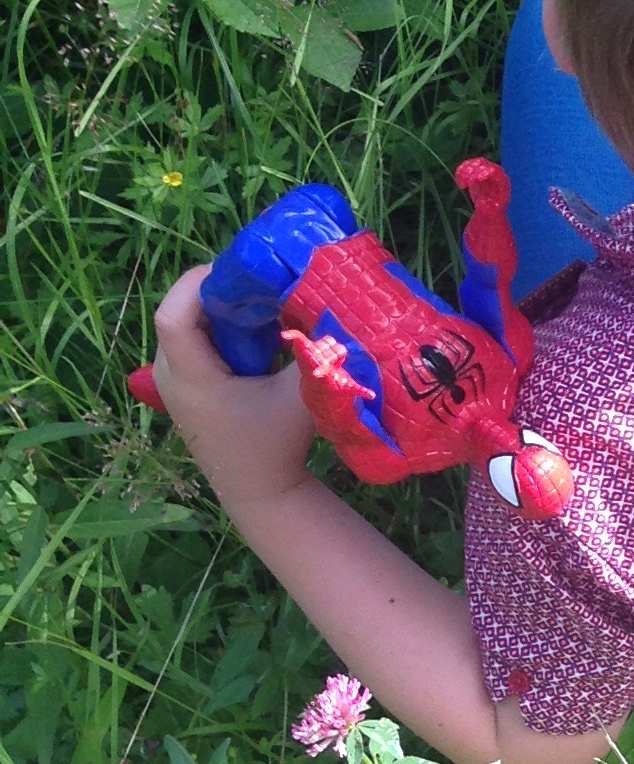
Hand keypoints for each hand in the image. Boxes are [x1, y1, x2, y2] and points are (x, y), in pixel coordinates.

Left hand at [147, 266, 319, 518]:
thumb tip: (333, 308)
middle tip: (260, 284)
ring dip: (219, 308)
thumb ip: (314, 353)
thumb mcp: (302, 396)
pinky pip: (193, 338)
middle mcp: (170, 375)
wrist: (257, 489)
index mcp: (193, 378)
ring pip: (186, 323)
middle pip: (178, 312)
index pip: (173, 316)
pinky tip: (255, 334)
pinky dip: (220, 326)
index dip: (199, 285)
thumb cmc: (276, 444)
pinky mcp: (185, 383)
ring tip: (260, 306)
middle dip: (217, 290)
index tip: (242, 274)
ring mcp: (173, 380)